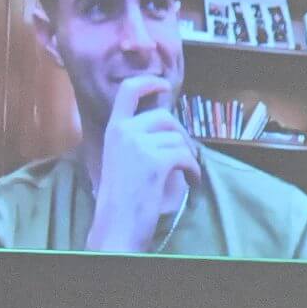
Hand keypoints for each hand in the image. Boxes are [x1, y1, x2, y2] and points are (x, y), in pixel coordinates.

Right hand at [85, 75, 198, 253]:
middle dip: (180, 135)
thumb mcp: (122, 159)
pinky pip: (185, 155)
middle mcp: (124, 132)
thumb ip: (136, 138)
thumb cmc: (121, 198)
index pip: (129, 91)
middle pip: (165, 117)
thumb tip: (167, 124)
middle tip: (184, 155)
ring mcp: (138, 145)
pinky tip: (190, 181)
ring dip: (188, 156)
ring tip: (185, 173)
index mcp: (113, 129)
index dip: (149, 82)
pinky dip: (193, 169)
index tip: (162, 85)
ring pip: (178, 138)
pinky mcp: (155, 161)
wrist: (116, 225)